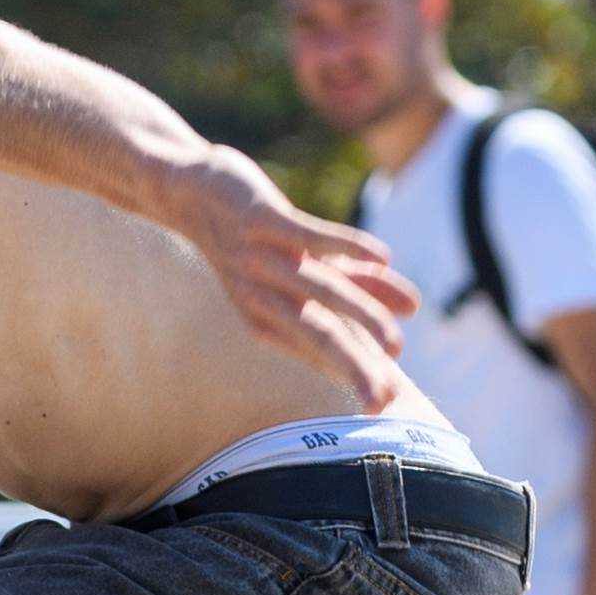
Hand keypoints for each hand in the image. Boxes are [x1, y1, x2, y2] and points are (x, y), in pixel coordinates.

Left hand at [179, 151, 416, 405]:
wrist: (182, 190)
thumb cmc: (250, 236)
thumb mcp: (304, 263)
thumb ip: (359, 283)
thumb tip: (414, 306)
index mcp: (267, 316)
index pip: (318, 350)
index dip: (351, 375)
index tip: (384, 404)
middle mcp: (262, 295)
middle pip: (317, 335)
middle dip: (352, 367)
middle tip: (385, 400)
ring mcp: (260, 256)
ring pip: (319, 290)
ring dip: (360, 314)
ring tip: (396, 342)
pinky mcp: (261, 217)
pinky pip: (309, 234)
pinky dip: (346, 245)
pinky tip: (384, 257)